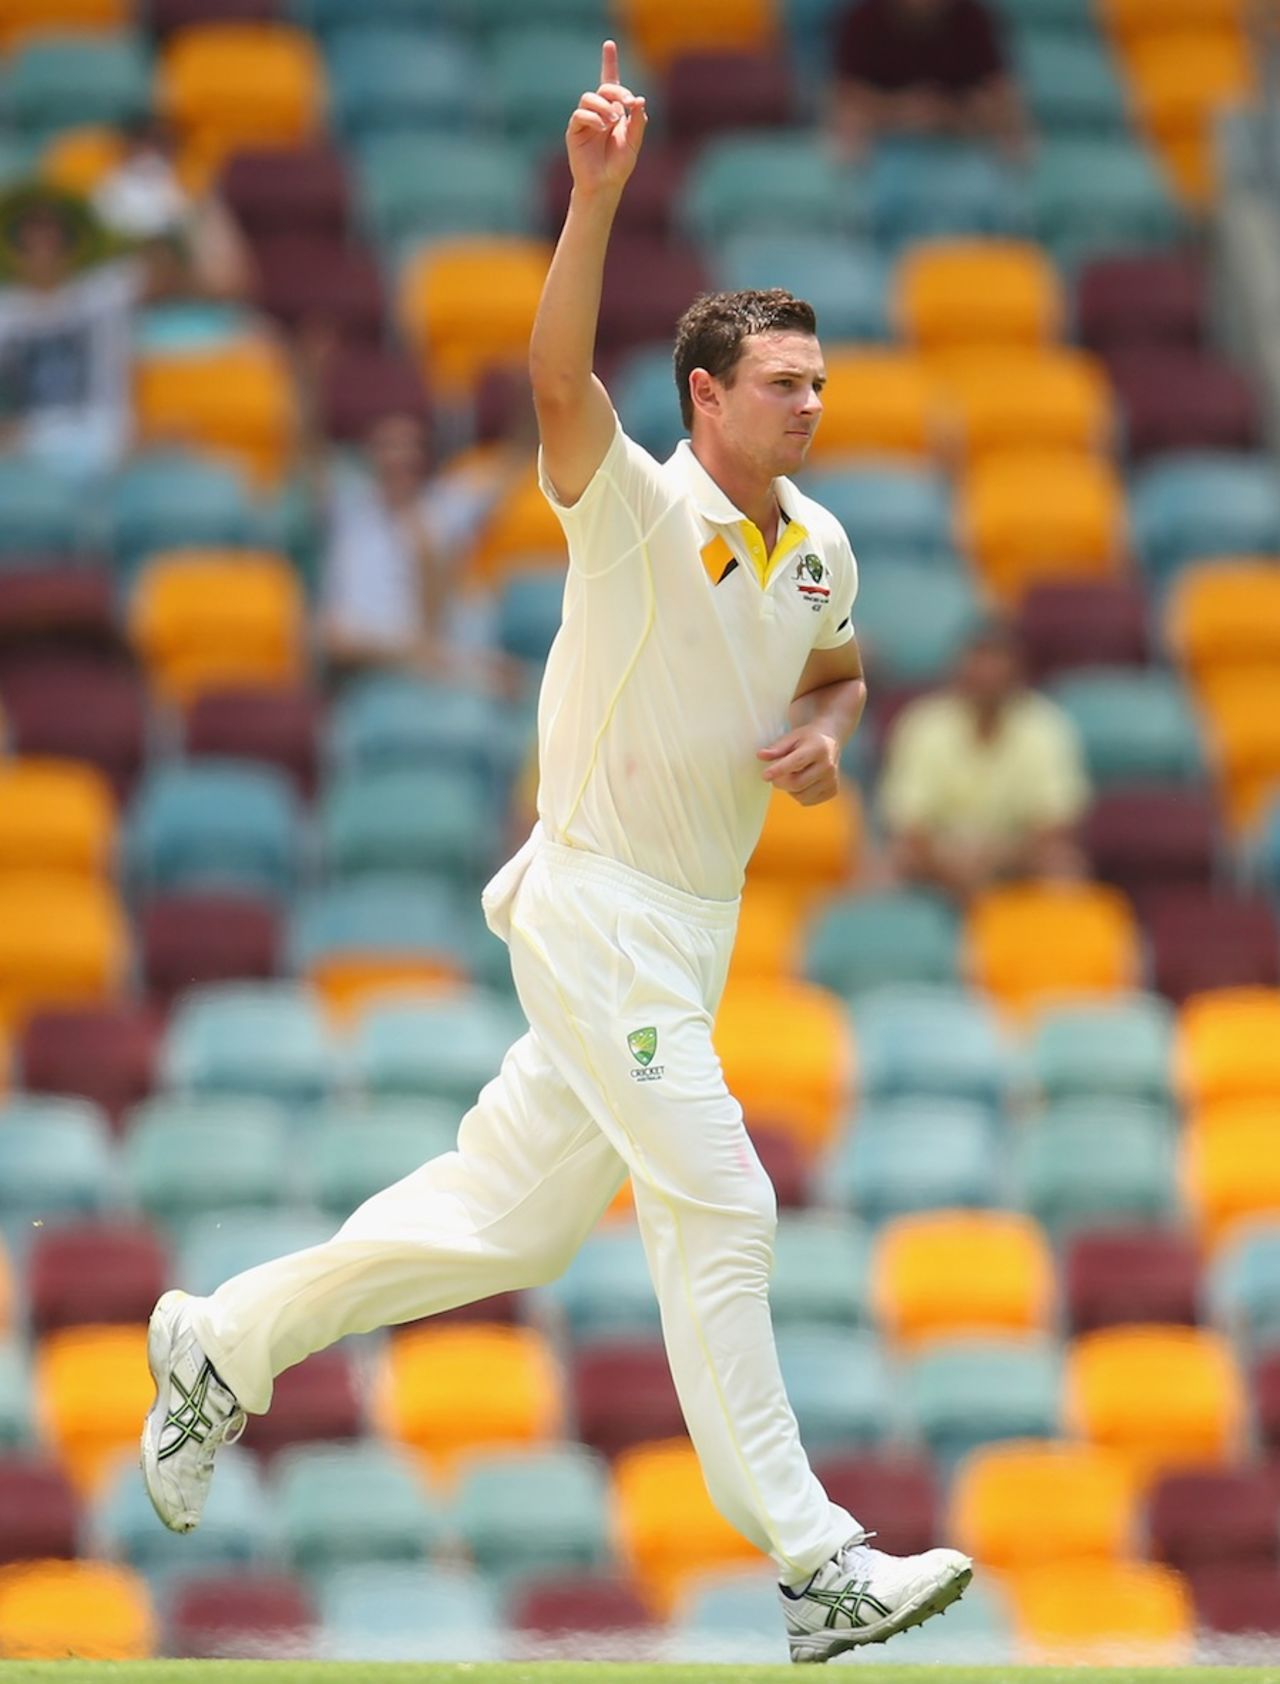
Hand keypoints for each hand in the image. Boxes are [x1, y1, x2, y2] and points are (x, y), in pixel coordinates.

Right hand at [567, 39, 646, 195]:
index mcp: (614, 111)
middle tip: (628, 103)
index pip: (610, 82)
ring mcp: (586, 120)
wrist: (604, 185)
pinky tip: (602, 126)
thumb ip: (638, 122)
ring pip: (590, 97)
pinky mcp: (574, 130)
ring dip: (604, 106)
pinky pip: (580, 114)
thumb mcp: (634, 142)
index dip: (609, 62)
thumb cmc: (619, 165)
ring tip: (613, 122)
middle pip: (604, 88)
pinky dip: (592, 117)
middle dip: (617, 90)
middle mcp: (599, 112)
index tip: (609, 44)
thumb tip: (639, 100)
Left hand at [757, 725, 840, 806]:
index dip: (779, 770)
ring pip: (800, 795)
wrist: (830, 742)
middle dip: (780, 782)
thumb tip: (760, 756)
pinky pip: (807, 801)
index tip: (765, 775)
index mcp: (819, 748)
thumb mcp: (792, 737)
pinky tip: (801, 782)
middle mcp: (828, 766)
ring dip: (789, 789)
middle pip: (797, 783)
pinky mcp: (832, 791)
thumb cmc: (807, 739)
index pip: (797, 762)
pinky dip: (798, 795)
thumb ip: (776, 748)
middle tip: (773, 776)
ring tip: (792, 775)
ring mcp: (832, 780)